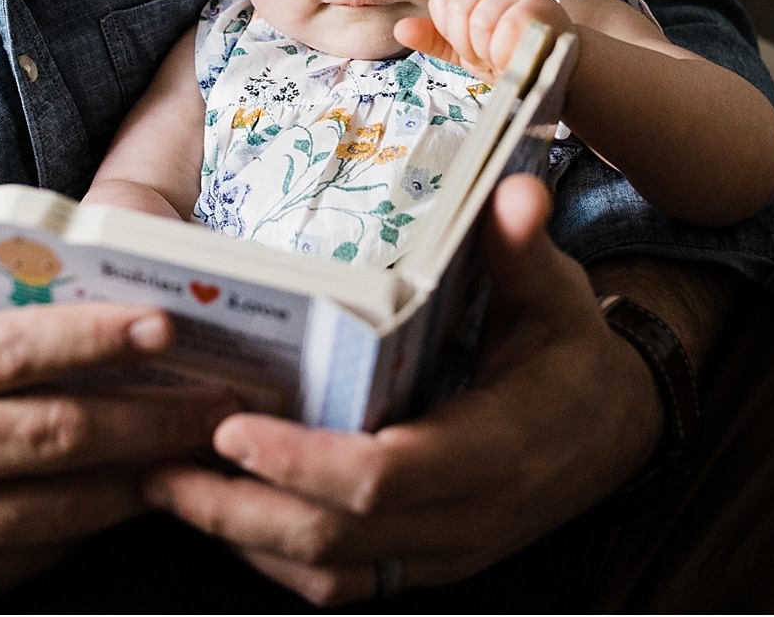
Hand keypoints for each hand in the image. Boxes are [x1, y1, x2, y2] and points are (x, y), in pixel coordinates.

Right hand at [0, 247, 238, 612]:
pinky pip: (43, 551)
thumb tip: (19, 238)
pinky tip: (137, 492)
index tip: (164, 324)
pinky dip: (96, 521)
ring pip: (65, 503)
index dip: (97, 336)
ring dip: (143, 473)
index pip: (13, 350)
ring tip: (201, 445)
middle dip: (154, 414)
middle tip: (221, 398)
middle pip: (58, 433)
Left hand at [143, 176, 661, 605]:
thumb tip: (516, 195)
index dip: (303, 461)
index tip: (232, 429)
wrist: (615, 429)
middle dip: (239, 508)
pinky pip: (343, 584)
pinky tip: (224, 514)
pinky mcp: (426, 564)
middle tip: (157, 463)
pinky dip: (276, 557)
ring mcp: (446, 552)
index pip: (385, 478)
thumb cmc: (566, 348)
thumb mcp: (552, 292)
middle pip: (338, 539)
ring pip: (331, 572)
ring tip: (165, 486)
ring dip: (242, 537)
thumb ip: (522, 247)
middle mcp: (468, 517)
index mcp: (495, 447)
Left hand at [394, 0, 570, 80]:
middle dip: (472, 48)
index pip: (441, 4)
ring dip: (492, 54)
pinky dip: (508, 55)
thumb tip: (399, 28)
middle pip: (458, 13)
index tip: (477, 49)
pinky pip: (506, 32)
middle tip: (494, 56)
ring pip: (480, 23)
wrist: (557, 68)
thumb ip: (435, 39)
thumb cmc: (512, 56)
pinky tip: (521, 57)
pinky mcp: (540, 6)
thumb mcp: (467, 50)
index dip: (455, 37)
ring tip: (509, 56)